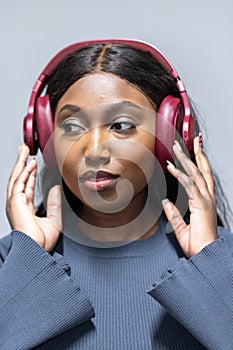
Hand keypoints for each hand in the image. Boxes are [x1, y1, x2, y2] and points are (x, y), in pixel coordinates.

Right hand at [6, 145, 61, 251]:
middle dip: (21, 163)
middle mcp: (18, 205)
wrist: (36, 252)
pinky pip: (19, 183)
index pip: (26, 186)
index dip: (29, 173)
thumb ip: (54, 204)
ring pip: (17, 178)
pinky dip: (24, 172)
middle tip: (24, 150)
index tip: (32, 163)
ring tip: (24, 150)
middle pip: (18, 179)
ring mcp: (15, 204)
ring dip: (21, 163)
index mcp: (25, 209)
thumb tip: (55, 189)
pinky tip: (29, 163)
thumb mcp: (54, 220)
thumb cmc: (42, 242)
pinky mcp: (15, 203)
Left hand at [162, 136, 217, 257]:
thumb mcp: (181, 229)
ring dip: (186, 158)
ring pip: (195, 173)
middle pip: (202, 169)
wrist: (206, 257)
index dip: (197, 162)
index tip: (189, 151)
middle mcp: (207, 197)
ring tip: (177, 146)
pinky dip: (179, 174)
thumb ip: (174, 215)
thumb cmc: (198, 246)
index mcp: (205, 201)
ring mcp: (205, 200)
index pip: (201, 176)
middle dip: (197, 152)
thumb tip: (166, 203)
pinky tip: (172, 166)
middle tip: (193, 138)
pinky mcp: (200, 204)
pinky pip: (188, 185)